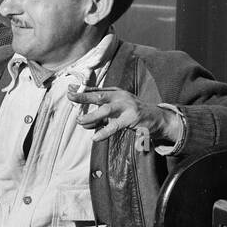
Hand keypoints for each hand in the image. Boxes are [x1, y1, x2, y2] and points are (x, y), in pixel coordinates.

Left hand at [67, 85, 182, 144]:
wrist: (157, 118)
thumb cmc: (132, 113)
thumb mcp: (116, 110)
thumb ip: (99, 115)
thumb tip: (82, 122)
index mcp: (115, 92)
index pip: (96, 89)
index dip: (82, 89)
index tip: (69, 89)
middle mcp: (120, 97)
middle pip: (100, 96)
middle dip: (84, 96)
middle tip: (70, 97)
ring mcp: (127, 107)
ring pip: (106, 110)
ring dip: (92, 116)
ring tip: (80, 121)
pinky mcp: (132, 119)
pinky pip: (116, 126)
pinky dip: (105, 132)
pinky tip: (95, 138)